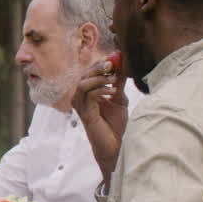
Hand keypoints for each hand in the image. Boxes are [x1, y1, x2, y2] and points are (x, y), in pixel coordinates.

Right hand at [71, 60, 128, 185]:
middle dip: (99, 67)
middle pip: (84, 75)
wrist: (115, 144)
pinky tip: (113, 91)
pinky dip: (101, 90)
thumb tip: (122, 66)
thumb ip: (118, 84)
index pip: (90, 72)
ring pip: (83, 83)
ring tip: (114, 80)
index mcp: (87, 92)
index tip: (114, 57)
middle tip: (112, 64)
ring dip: (100, 78)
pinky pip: (89, 95)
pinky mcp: (84, 113)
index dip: (100, 63)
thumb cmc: (115, 124)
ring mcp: (80, 105)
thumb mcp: (119, 99)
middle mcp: (80, 97)